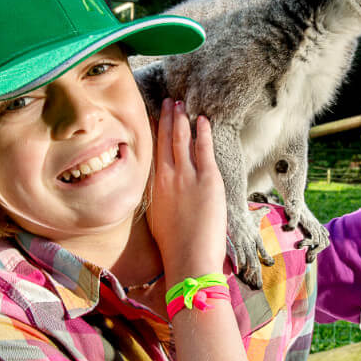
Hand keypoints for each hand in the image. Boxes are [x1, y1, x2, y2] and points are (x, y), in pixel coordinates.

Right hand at [148, 98, 226, 283]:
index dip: (154, 132)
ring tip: (180, 103)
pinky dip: (202, 132)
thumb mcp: (159, 218)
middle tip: (168, 101)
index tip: (154, 117)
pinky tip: (202, 119)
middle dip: (167, 118)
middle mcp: (167, 177)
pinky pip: (203, 148)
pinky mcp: (207, 179)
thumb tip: (163, 192)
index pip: (153, 152)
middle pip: (164, 139)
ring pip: (181, 139)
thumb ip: (160, 199)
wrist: (188, 259)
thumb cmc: (175, 247)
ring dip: (181, 119)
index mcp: (154, 187)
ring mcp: (186, 176)